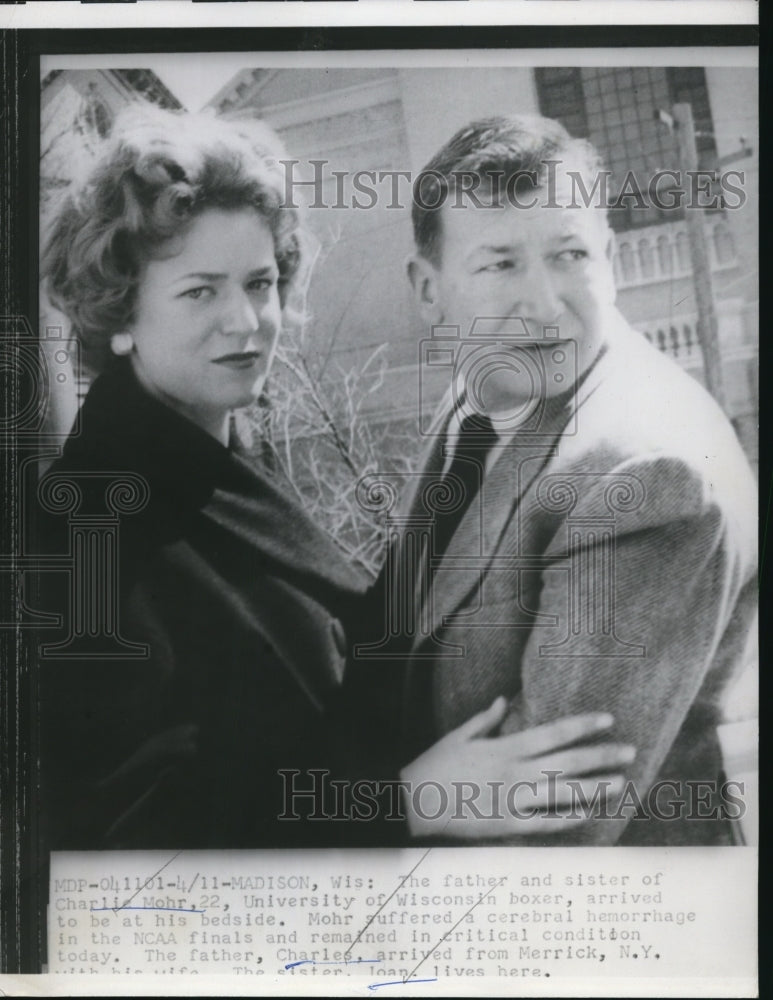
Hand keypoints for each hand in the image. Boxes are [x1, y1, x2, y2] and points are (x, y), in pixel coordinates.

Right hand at [400, 697, 633, 839]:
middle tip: (630, 751)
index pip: (554, 732)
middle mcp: (515, 771)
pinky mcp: (508, 825)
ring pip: (564, 792)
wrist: (412, 802)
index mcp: (505, 746)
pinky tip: (589, 814)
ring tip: (622, 783)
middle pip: (568, 761)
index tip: (608, 719)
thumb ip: (484, 719)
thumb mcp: (458, 736)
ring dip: (595, 787)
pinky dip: (569, 818)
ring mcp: (513, 799)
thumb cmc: (433, 766)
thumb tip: (501, 701)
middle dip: (602, 755)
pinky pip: (546, 823)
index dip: (584, 725)